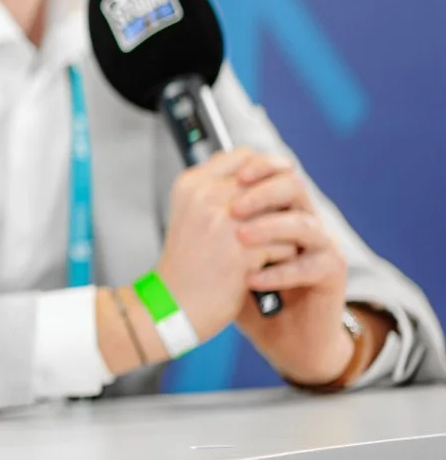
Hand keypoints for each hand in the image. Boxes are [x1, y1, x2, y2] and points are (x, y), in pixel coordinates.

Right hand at [153, 149, 305, 343]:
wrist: (174, 303)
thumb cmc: (187, 261)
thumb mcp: (191, 213)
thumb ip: (219, 188)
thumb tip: (264, 171)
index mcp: (193, 184)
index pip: (244, 156)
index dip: (266, 168)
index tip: (277, 181)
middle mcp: (207, 198)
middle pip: (269, 183)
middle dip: (282, 204)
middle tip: (283, 222)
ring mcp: (226, 224)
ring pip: (283, 215)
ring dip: (284, 233)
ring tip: (272, 249)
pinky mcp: (243, 252)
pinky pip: (285, 246)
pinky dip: (282, 259)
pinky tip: (266, 268)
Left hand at [228, 167, 356, 384]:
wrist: (280, 332)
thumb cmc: (247, 288)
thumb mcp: (225, 250)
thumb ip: (216, 219)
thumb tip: (189, 188)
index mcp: (280, 208)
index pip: (274, 172)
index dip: (255, 167)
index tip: (230, 177)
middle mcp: (303, 219)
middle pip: (293, 186)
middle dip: (262, 193)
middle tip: (234, 208)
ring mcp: (321, 245)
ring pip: (304, 224)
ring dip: (270, 228)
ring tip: (240, 239)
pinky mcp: (331, 272)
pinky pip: (310, 264)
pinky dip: (279, 271)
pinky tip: (252, 279)